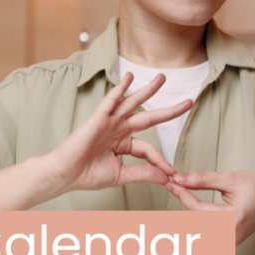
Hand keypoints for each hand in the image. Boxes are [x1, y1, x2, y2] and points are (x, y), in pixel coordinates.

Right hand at [51, 72, 192, 191]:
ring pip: (134, 103)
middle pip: (150, 117)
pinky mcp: (98, 117)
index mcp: (124, 144)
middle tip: (189, 102)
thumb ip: (143, 173)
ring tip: (162, 78)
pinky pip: (111, 100)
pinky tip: (129, 77)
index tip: (170, 171)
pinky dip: (120, 88)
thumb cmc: (87, 175)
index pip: (149, 148)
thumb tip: (167, 177)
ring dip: (149, 90)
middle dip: (170, 111)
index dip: (160, 159)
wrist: (65, 175)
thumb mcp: (121, 175)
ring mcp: (110, 122)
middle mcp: (119, 130)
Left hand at [166, 171, 254, 244]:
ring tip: (172, 211)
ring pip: (198, 235)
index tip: (170, 183)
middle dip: (178, 214)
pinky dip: (195, 230)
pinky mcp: (229, 243)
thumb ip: (202, 180)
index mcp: (232, 219)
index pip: (197, 209)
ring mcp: (230, 242)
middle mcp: (230, 235)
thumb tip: (179, 179)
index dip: (181, 194)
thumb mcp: (230, 179)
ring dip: (184, 224)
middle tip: (167, 198)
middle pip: (193, 226)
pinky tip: (185, 221)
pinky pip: (206, 239)